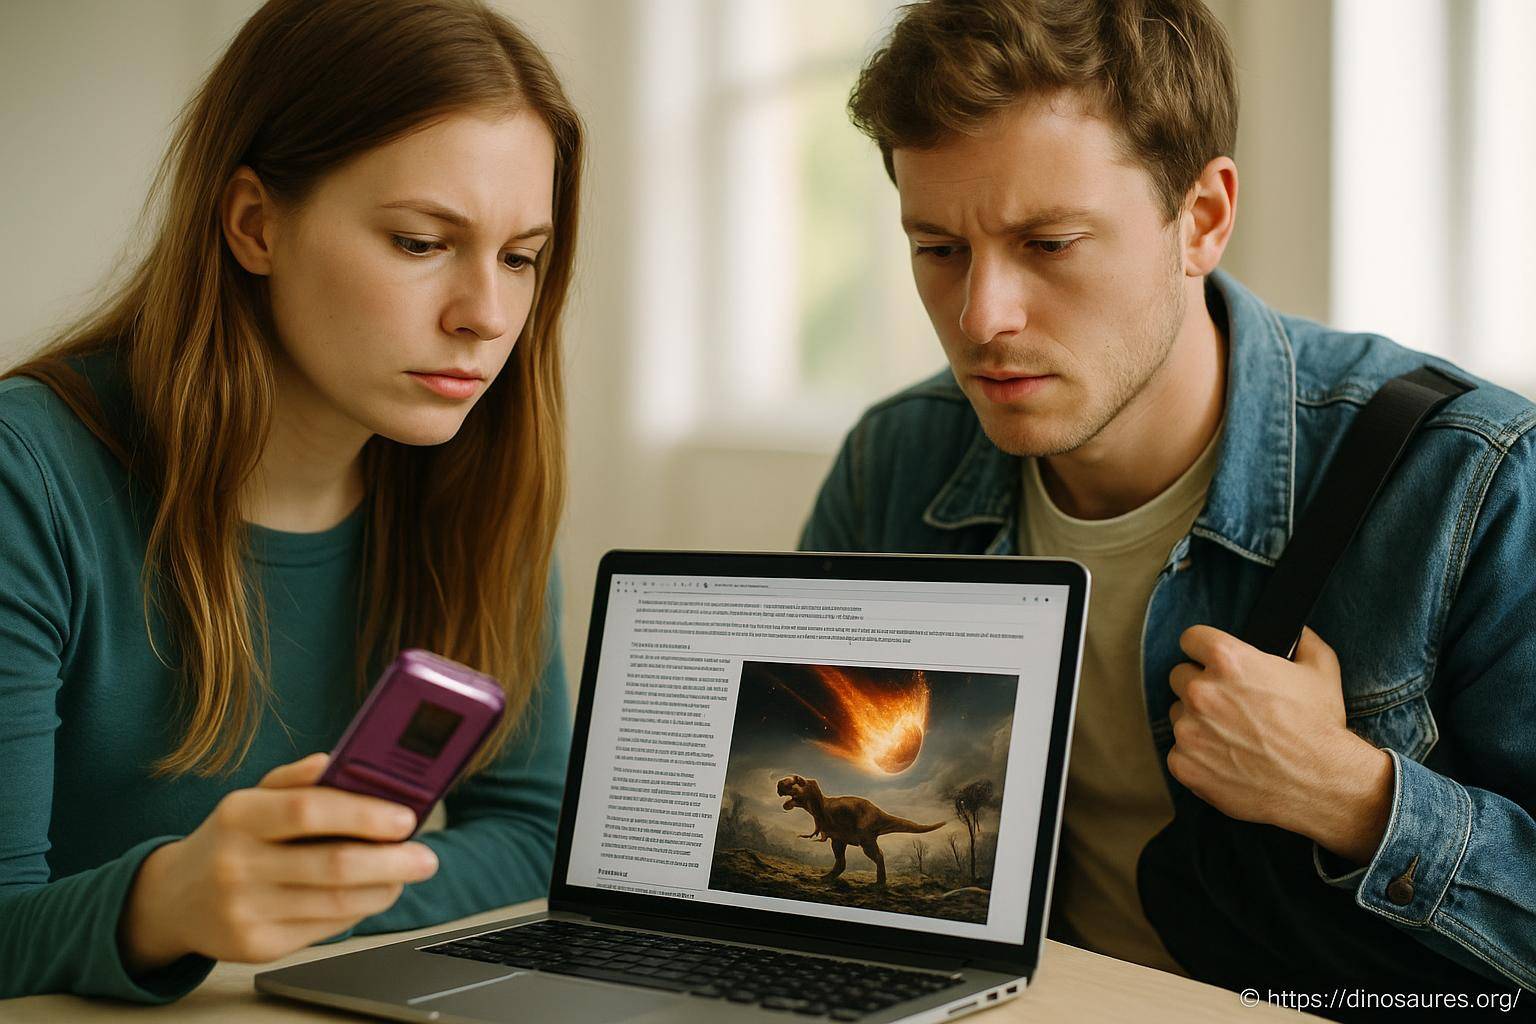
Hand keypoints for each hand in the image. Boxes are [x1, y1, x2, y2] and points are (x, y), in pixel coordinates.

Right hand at [118, 752, 438, 972]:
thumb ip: (298, 778)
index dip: (364, 814)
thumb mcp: (252, 798)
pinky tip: (369, 894)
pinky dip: (357, 911)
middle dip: (392, 862)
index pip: (308, 811)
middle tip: (426, 857)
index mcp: (239, 815)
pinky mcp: (255, 947)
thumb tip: (343, 761)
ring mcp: (243, 911)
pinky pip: (324, 930)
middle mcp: (236, 864)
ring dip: (383, 889)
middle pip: (332, 866)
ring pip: (335, 904)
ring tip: (404, 875)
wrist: (174, 899)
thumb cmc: (230, 838)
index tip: (407, 818)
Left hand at [1166, 626, 1393, 863]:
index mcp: (1227, 660)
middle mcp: (1201, 691)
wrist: (1321, 784)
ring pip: (1178, 715)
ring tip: (1231, 736)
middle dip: (1200, 686)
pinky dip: (1196, 757)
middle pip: (1180, 677)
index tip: (1210, 660)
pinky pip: (1178, 753)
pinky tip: (1226, 761)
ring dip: (1196, 721)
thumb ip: (1302, 640)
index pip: (1191, 639)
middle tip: (1228, 704)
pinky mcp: (1184, 764)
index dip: (1203, 649)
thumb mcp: (1321, 670)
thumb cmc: (1320, 727)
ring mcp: (1188, 730)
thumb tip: (1294, 631)